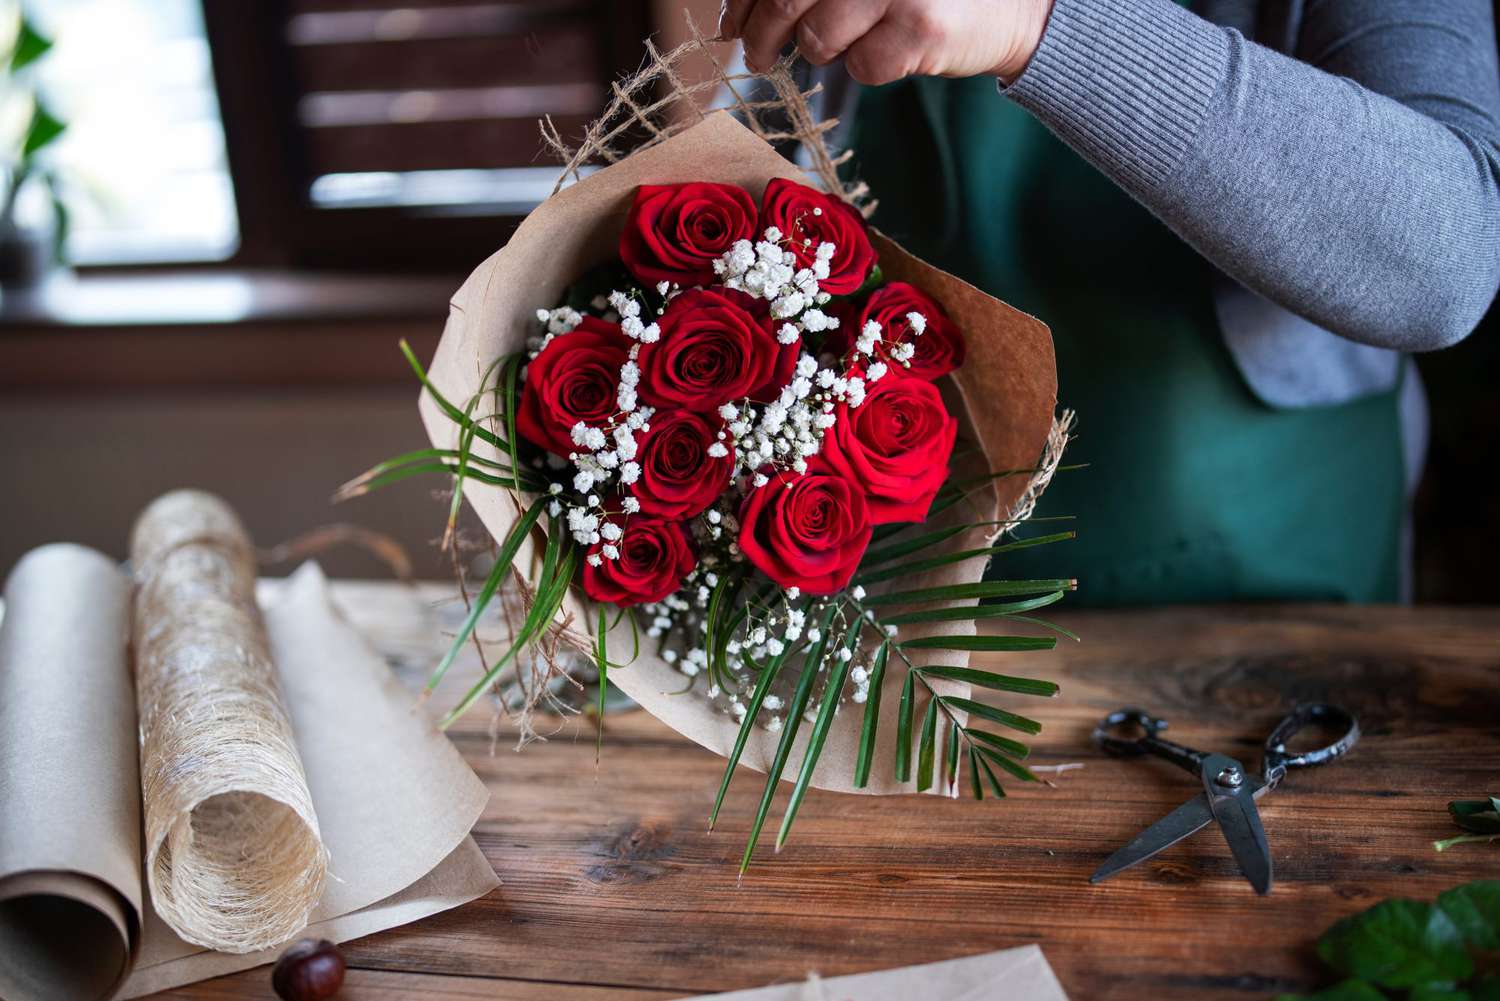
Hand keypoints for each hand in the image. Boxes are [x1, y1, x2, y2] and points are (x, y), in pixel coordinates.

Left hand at [720, 0, 1053, 84]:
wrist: (1016, 2)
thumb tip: (740, 12)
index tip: (730, 22)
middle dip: (762, 35)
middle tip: (756, 55)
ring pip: (820, 38)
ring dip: (823, 50)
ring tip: (846, 40)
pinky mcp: (921, 29)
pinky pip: (862, 67)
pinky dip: (867, 66)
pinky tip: (891, 49)